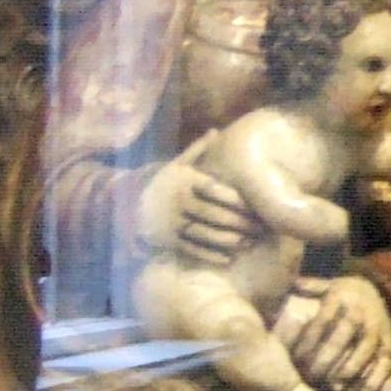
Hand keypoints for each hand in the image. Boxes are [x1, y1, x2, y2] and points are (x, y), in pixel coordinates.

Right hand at [135, 133, 263, 264]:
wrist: (130, 205)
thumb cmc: (164, 184)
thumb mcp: (176, 165)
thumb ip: (197, 150)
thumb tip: (215, 131)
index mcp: (185, 181)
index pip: (215, 190)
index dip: (237, 200)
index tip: (256, 206)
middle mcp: (180, 202)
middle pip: (214, 215)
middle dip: (240, 223)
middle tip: (260, 229)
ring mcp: (174, 223)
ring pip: (206, 234)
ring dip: (229, 241)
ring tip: (249, 243)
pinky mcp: (170, 241)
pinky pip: (193, 250)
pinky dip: (211, 256)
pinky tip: (228, 259)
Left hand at [284, 273, 390, 390]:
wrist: (378, 292)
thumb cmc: (344, 295)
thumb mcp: (327, 286)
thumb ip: (308, 288)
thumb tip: (287, 285)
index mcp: (341, 298)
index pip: (322, 320)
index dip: (308, 340)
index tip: (295, 358)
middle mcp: (361, 313)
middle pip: (342, 338)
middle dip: (326, 359)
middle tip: (311, 377)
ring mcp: (378, 329)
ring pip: (365, 351)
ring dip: (350, 370)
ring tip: (335, 387)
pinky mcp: (389, 343)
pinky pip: (385, 362)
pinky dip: (376, 379)